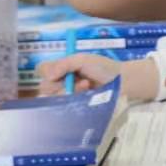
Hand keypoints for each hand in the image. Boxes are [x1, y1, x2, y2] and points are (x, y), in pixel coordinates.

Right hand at [38, 55, 159, 100]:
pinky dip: (75, 98)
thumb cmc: (104, 68)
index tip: (60, 73)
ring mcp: (69, 95)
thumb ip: (63, 64)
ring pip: (55, 97)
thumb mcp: (82, 59)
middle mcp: (62, 81)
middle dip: (60, 83)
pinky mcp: (76, 106)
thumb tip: (48, 76)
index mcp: (62, 68)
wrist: (123, 81)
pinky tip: (87, 92)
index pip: (42, 71)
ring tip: (86, 85)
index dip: (48, 73)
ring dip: (69, 90)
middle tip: (78, 79)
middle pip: (45, 86)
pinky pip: (66, 106)